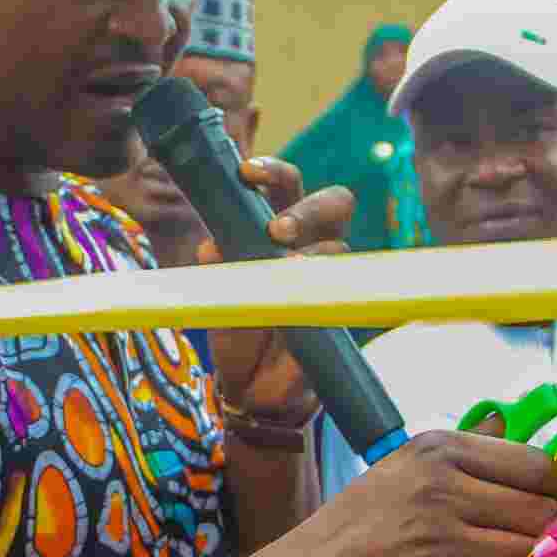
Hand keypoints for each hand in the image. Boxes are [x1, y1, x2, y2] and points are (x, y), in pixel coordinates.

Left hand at [202, 156, 350, 431]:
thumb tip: (212, 246)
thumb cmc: (239, 328)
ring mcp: (331, 275)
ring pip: (340, 245)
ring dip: (312, 253)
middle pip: (335, 201)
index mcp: (280, 228)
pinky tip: (304, 297)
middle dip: (306, 209)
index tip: (246, 172)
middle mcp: (312, 244)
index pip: (288, 185)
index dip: (272, 171)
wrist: (253, 385)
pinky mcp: (342, 308)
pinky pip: (344, 288)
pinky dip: (322, 288)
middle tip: (277, 230)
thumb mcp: (219, 297)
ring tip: (287, 270)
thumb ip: (218, 270)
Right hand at [269, 430, 556, 556]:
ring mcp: (439, 535)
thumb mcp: (403, 469)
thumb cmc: (356, 525)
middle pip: (541, 512)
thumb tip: (508, 422)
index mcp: (439, 449)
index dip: (552, 492)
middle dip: (547, 537)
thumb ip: (463, 451)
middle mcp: (441, 485)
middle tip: (531, 549)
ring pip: (529, 556)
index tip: (546, 509)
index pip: (535, 464)